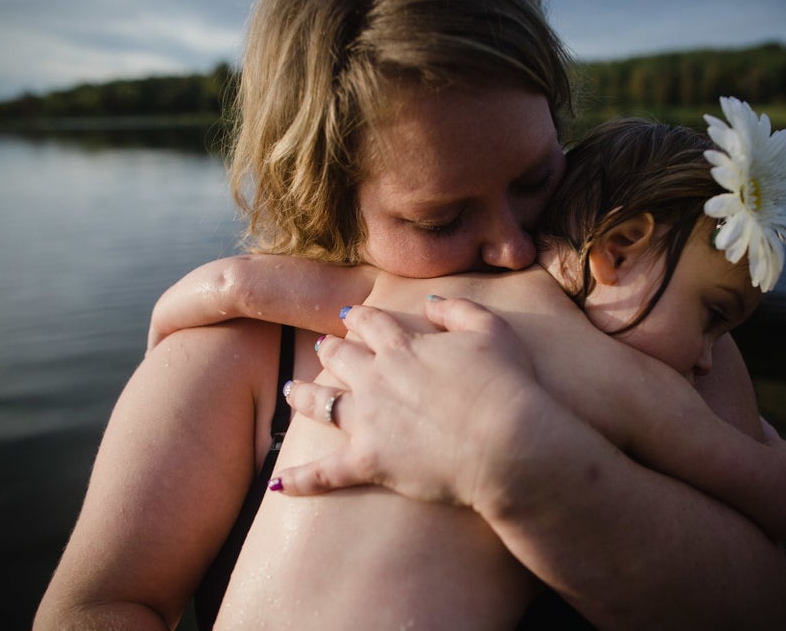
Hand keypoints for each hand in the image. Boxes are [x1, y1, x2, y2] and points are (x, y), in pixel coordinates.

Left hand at [271, 297, 548, 509]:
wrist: (506, 444)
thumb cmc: (506, 386)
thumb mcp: (492, 330)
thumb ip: (458, 309)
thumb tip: (429, 302)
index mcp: (404, 346)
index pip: (370, 323)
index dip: (358, 317)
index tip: (350, 316)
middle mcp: (377, 378)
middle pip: (339, 357)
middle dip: (328, 350)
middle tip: (321, 348)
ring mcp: (367, 421)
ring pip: (320, 403)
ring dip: (301, 395)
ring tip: (288, 391)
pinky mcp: (368, 462)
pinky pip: (324, 473)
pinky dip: (299, 479)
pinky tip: (279, 484)